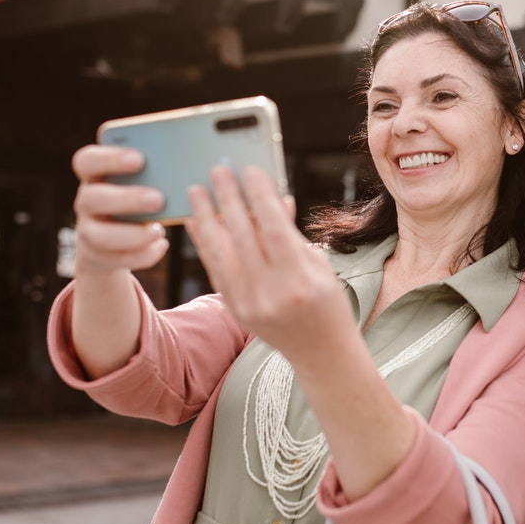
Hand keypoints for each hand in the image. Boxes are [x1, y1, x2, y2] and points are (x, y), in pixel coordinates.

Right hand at [70, 144, 170, 277]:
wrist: (114, 239)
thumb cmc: (135, 197)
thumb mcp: (139, 181)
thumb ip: (154, 171)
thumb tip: (187, 164)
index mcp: (94, 175)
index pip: (87, 161)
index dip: (109, 159)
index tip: (140, 159)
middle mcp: (86, 201)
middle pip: (92, 198)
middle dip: (126, 199)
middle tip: (158, 200)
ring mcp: (88, 231)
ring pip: (101, 236)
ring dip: (133, 234)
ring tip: (159, 231)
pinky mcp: (98, 256)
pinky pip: (117, 259)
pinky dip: (142, 255)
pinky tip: (161, 245)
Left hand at [184, 164, 350, 362]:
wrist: (321, 353)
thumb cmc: (327, 303)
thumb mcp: (320, 266)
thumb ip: (292, 234)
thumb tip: (272, 199)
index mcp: (299, 280)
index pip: (273, 229)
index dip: (260, 197)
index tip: (250, 170)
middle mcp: (271, 293)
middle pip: (243, 237)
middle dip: (228, 199)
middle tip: (218, 170)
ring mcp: (249, 304)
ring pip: (221, 252)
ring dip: (206, 217)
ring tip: (197, 190)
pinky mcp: (235, 310)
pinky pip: (214, 269)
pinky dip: (204, 243)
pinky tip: (197, 221)